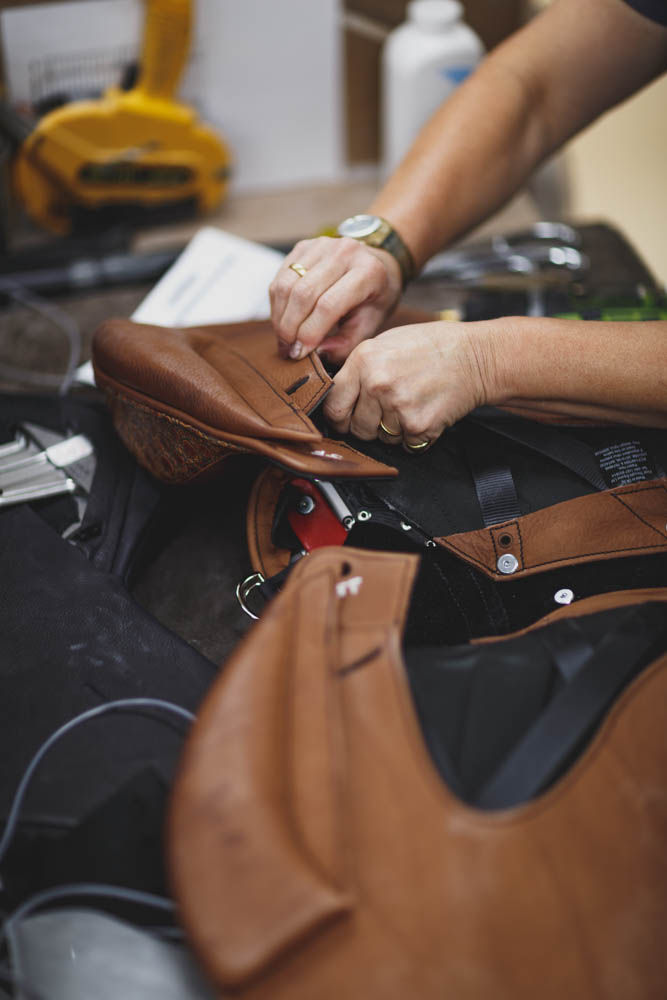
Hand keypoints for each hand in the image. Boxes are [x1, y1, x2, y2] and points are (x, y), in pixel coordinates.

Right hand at [269, 236, 401, 362]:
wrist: (376, 262)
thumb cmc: (373, 298)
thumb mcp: (370, 324)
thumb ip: (347, 343)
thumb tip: (318, 353)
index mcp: (367, 272)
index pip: (328, 305)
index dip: (309, 332)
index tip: (300, 354)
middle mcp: (343, 252)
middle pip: (303, 294)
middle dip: (290, 328)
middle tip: (288, 350)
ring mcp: (321, 245)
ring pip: (286, 285)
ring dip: (280, 317)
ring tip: (284, 339)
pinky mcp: (303, 246)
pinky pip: (280, 278)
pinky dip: (277, 304)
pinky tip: (283, 320)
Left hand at [323, 321, 497, 448]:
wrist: (475, 357)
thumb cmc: (432, 347)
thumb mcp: (385, 343)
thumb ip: (358, 368)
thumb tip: (334, 394)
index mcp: (363, 360)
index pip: (333, 406)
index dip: (337, 417)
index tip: (344, 418)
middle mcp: (377, 384)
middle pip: (356, 428)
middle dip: (368, 424)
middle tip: (387, 408)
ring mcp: (398, 407)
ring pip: (381, 438)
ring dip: (393, 430)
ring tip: (411, 403)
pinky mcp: (418, 426)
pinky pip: (404, 445)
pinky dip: (414, 435)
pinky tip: (424, 411)